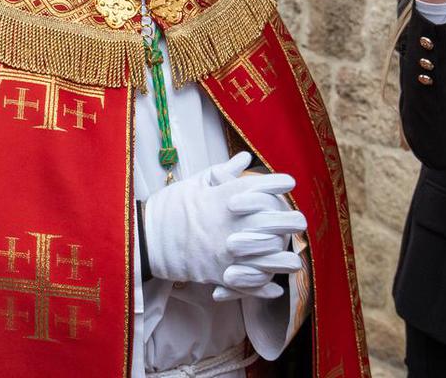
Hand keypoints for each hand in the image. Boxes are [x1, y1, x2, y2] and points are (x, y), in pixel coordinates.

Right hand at [143, 152, 305, 293]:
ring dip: (283, 257)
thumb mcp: (194, 183)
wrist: (146, 238)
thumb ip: (222, 173)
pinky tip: (275, 286)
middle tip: (300, 220)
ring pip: (268, 257)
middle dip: (290, 220)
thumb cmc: (169, 207)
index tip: (289, 182)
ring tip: (293, 256)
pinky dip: (264, 287)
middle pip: (272, 222)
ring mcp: (226, 250)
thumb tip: (244, 158)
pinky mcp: (219, 273)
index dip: (278, 183)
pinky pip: (250, 283)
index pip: (259, 187)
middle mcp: (228, 224)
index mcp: (221, 198)